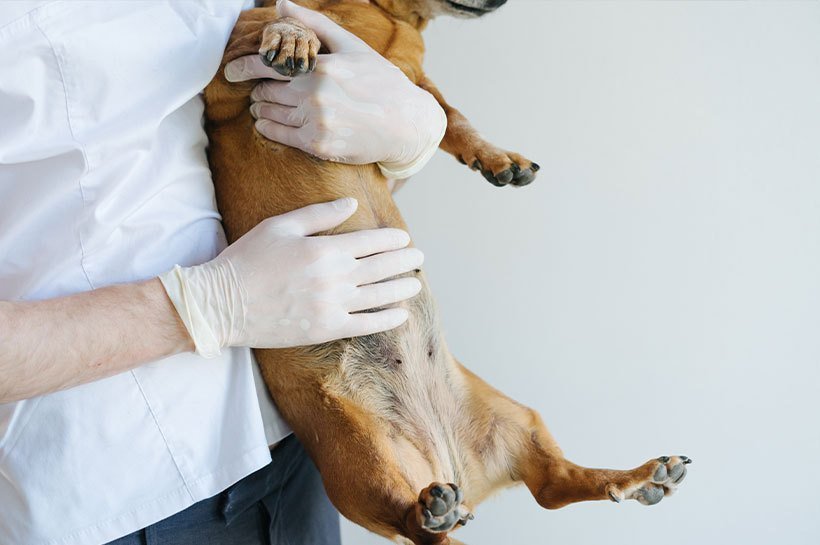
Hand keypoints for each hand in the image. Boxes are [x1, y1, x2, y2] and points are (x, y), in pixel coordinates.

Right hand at [159, 198, 423, 355]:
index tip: (404, 239)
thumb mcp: (280, 226)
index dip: (392, 240)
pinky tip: (400, 315)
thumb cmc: (248, 260)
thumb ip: (319, 215)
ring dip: (401, 289)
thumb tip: (352, 204)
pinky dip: (386, 319)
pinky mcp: (325, 329)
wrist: (223, 303)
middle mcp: (334, 278)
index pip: (371, 242)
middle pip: (381, 268)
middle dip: (404, 262)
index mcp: (324, 249)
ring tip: (416, 284)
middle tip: (420, 258)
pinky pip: (365, 325)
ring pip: (379, 296)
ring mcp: (332, 306)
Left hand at [224, 0, 446, 178]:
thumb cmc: (380, 81)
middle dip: (259, 91)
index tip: (231, 72)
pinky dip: (268, 127)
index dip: (244, 68)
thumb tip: (280, 4)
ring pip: (268, 114)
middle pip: (265, 91)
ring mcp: (316, 122)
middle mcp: (315, 95)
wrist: (406, 124)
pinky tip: (269, 123)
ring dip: (262, 110)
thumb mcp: (352, 46)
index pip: (268, 64)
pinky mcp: (319, 146)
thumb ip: (314, 23)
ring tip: (266, 107)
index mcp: (320, 67)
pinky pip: (278, 134)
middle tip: (260, 92)